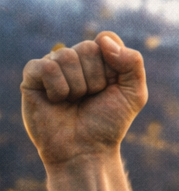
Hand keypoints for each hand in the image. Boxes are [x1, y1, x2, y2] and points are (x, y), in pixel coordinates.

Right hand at [21, 31, 147, 170]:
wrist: (86, 152)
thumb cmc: (107, 125)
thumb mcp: (134, 95)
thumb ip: (133, 63)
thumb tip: (103, 40)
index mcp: (98, 59)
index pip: (106, 39)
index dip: (112, 65)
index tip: (110, 87)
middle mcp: (74, 59)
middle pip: (88, 48)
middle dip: (96, 80)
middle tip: (90, 99)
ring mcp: (52, 65)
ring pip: (66, 56)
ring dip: (77, 87)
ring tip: (73, 103)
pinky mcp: (32, 76)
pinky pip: (47, 67)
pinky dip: (58, 89)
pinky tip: (56, 102)